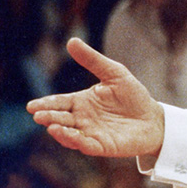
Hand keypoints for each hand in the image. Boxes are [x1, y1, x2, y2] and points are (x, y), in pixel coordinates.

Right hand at [27, 38, 163, 156]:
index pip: (59, 102)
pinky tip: (71, 136)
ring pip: (69, 134)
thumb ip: (93, 60)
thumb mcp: (114, 73)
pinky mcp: (103, 146)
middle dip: (49, 117)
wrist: (154, 118)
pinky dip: (78, 142)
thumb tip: (71, 41)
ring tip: (52, 126)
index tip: (32, 106)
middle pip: (60, 118)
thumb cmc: (133, 95)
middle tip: (38, 115)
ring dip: (60, 132)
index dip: (46, 104)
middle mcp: (82, 119)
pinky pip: (87, 145)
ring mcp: (91, 133)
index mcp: (81, 101)